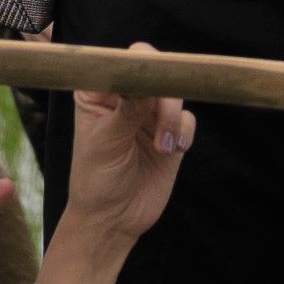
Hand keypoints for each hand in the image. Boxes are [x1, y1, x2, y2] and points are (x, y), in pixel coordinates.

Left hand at [52, 53, 192, 247]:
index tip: (149, 79)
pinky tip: (173, 151)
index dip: (138, 65)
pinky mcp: (171, 134)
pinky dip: (184, 133)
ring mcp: (150, 115)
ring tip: (163, 147)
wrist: (114, 220)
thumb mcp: (106, 143)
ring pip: (176, 94)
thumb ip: (126, 110)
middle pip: (156, 72)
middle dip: (164, 96)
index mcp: (98, 92)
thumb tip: (145, 81)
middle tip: (162, 122)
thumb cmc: (96, 180)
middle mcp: (126, 97)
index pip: (121, 63)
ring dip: (173, 118)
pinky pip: (188, 119)